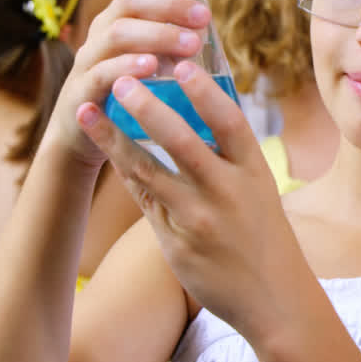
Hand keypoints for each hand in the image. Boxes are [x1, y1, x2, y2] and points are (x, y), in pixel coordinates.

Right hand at [43, 0, 209, 167]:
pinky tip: (152, 67)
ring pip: (118, 33)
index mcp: (120, 16)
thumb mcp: (150, 55)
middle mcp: (102, 31)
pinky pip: (102, 72)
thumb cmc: (128, 89)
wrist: (82, 133)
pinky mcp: (82, 91)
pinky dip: (128, 66)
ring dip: (159, 35)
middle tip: (203, 17)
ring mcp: (89, 59)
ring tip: (191, 45)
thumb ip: (172, 35)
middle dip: (170, 4)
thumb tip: (207, 19)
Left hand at [75, 59, 308, 341]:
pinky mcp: (175, 243)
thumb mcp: (259, 187)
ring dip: (113, 138)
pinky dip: (123, 170)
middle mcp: (226, 192)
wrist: (273, 297)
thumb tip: (198, 103)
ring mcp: (198, 219)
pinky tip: (103, 147)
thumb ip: (229, 152)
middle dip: (148, 108)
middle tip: (120, 80)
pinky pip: (142, 199)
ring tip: (87, 110)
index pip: (229, 122)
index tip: (181, 64)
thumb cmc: (264, 232)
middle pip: (182, 142)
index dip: (205, 92)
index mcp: (253, 171)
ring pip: (148, 170)